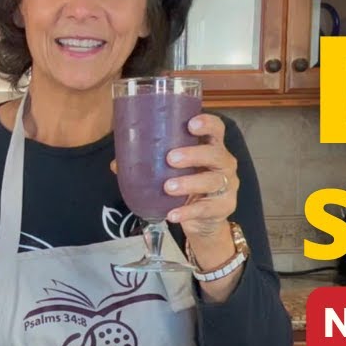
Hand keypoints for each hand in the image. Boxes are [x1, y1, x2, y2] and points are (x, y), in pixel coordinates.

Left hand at [163, 113, 238, 237]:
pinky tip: (172, 214)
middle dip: (193, 154)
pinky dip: (187, 212)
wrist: (205, 221)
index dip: (207, 123)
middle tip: (170, 158)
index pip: (217, 129)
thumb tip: (117, 163)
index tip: (191, 124)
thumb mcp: (174, 172)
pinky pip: (206, 209)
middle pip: (215, 154)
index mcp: (212, 147)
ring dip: (189, 183)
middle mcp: (224, 163)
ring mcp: (228, 186)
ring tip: (168, 187)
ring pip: (213, 181)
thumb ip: (151, 164)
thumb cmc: (189, 185)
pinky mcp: (224, 207)